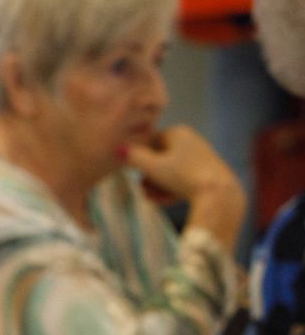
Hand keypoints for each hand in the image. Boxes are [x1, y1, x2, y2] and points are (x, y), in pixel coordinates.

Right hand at [124, 126, 245, 245]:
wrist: (217, 193)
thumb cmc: (183, 175)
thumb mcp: (152, 166)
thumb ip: (133, 157)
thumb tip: (117, 149)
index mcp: (178, 132)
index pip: (149, 141)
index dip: (138, 158)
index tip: (132, 173)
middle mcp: (190, 140)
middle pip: (159, 158)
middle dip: (148, 178)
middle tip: (143, 192)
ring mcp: (198, 157)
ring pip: (169, 171)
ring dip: (157, 186)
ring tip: (152, 199)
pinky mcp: (205, 173)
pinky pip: (182, 179)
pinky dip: (172, 189)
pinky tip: (166, 201)